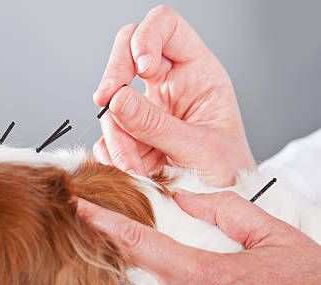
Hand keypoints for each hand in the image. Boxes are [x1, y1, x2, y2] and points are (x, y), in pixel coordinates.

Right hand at [93, 5, 255, 186]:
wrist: (219, 210)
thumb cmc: (227, 176)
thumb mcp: (199, 150)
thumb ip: (156, 125)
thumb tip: (116, 99)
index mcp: (197, 73)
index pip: (165, 27)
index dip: (146, 38)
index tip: (139, 70)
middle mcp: (168, 84)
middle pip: (125, 52)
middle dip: (113, 77)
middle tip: (105, 103)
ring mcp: (145, 110)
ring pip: (112, 103)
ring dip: (118, 137)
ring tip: (139, 168)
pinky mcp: (129, 137)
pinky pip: (106, 135)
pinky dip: (112, 156)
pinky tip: (133, 171)